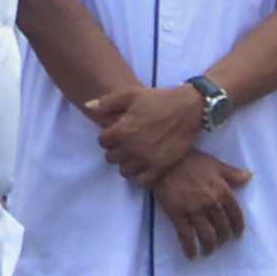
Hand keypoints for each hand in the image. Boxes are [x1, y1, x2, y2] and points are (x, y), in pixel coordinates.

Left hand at [87, 82, 205, 185]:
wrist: (188, 108)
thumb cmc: (158, 99)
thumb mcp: (131, 94)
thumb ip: (107, 102)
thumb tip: (88, 106)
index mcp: (122, 130)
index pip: (102, 142)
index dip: (109, 135)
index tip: (118, 131)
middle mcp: (132, 147)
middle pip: (111, 158)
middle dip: (116, 149)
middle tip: (127, 141)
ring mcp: (146, 159)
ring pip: (124, 171)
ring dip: (127, 162)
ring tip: (135, 153)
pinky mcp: (160, 167)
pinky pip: (141, 181)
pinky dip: (140, 175)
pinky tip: (144, 164)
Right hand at [155, 150, 251, 257]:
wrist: (166, 161)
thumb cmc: (192, 161)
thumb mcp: (216, 164)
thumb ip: (233, 174)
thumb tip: (250, 176)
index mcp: (223, 191)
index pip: (236, 214)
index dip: (238, 227)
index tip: (237, 235)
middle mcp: (211, 203)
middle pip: (222, 228)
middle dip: (223, 239)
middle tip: (221, 243)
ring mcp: (194, 211)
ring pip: (207, 236)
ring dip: (210, 247)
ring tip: (208, 251)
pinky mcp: (178, 215)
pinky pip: (187, 237)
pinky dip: (190, 249)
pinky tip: (192, 255)